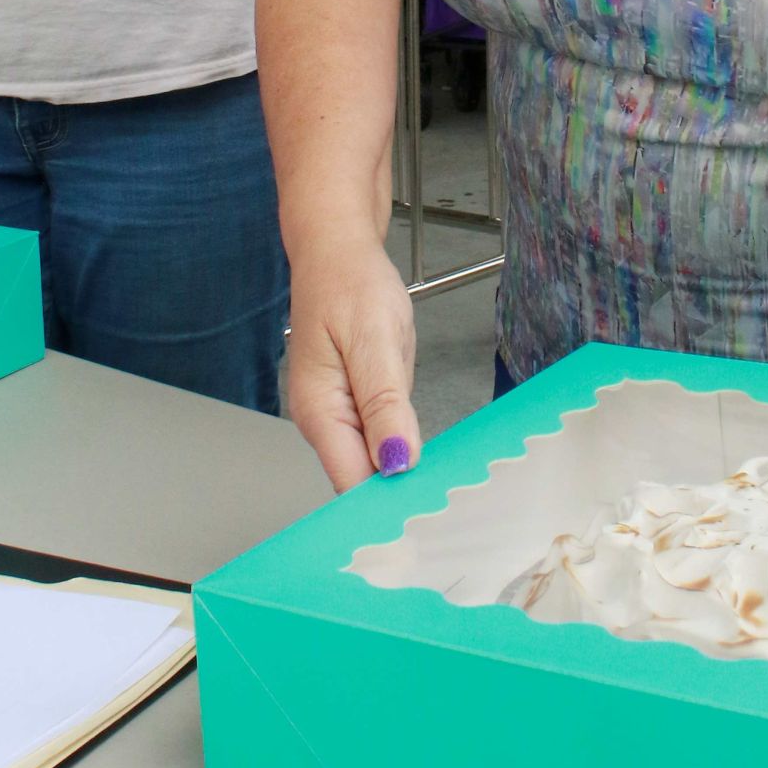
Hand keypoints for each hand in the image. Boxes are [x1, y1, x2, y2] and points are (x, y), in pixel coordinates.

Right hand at [286, 232, 420, 491]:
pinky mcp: (353, 403)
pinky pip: (379, 436)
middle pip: (361, 480)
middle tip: (446, 503)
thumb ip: (384, 405)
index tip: (426, 516)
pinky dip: (400, 443)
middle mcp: (322, 421)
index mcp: (321, 412)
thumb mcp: (375, 341)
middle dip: (400, 491)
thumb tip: (395, 462)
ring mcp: (337, 414)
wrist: (338, 251)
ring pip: (373, 461)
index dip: (387, 504)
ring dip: (403, 470)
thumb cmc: (349, 284)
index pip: (351, 484)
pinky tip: (422, 448)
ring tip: (441, 486)